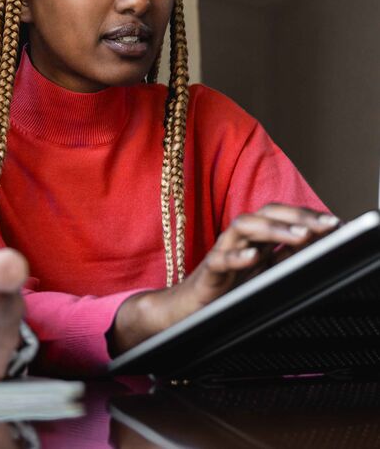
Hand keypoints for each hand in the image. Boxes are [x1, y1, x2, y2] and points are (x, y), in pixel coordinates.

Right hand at [110, 205, 338, 353]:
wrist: (187, 309)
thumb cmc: (226, 289)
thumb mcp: (263, 273)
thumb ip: (285, 258)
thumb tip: (318, 245)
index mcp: (252, 237)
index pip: (278, 214)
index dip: (305, 214)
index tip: (334, 222)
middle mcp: (237, 239)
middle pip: (263, 213)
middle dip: (295, 216)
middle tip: (323, 225)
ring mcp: (221, 252)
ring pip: (243, 228)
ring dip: (273, 229)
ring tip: (300, 236)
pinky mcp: (208, 272)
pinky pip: (220, 260)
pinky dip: (237, 257)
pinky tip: (255, 257)